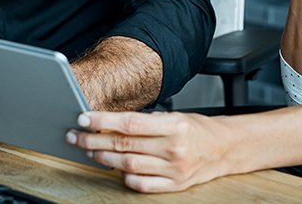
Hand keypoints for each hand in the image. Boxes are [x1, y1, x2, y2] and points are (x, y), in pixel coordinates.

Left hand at [67, 111, 231, 192]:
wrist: (225, 149)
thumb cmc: (197, 129)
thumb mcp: (175, 116)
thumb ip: (145, 122)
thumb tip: (110, 123)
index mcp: (174, 125)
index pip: (130, 123)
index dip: (103, 121)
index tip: (83, 119)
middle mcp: (173, 148)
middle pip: (124, 145)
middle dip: (94, 140)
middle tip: (76, 136)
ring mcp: (174, 169)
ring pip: (128, 165)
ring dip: (104, 158)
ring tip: (90, 150)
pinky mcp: (174, 185)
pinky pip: (142, 185)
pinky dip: (125, 178)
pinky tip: (116, 169)